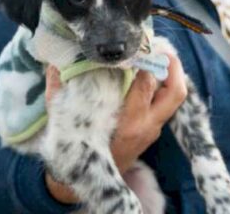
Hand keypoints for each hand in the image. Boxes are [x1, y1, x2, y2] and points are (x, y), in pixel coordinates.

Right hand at [42, 54, 186, 201]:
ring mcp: (153, 130)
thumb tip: (54, 61)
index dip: (145, 62)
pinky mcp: (153, 131)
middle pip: (175, 92)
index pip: (146, 86)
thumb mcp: (62, 118)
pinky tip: (150, 73)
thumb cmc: (74, 148)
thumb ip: (58, 88)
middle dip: (174, 67)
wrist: (85, 182)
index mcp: (128, 123)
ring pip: (174, 98)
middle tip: (162, 48)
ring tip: (159, 55)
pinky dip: (163, 87)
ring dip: (170, 75)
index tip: (137, 47)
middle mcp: (146, 126)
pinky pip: (166, 104)